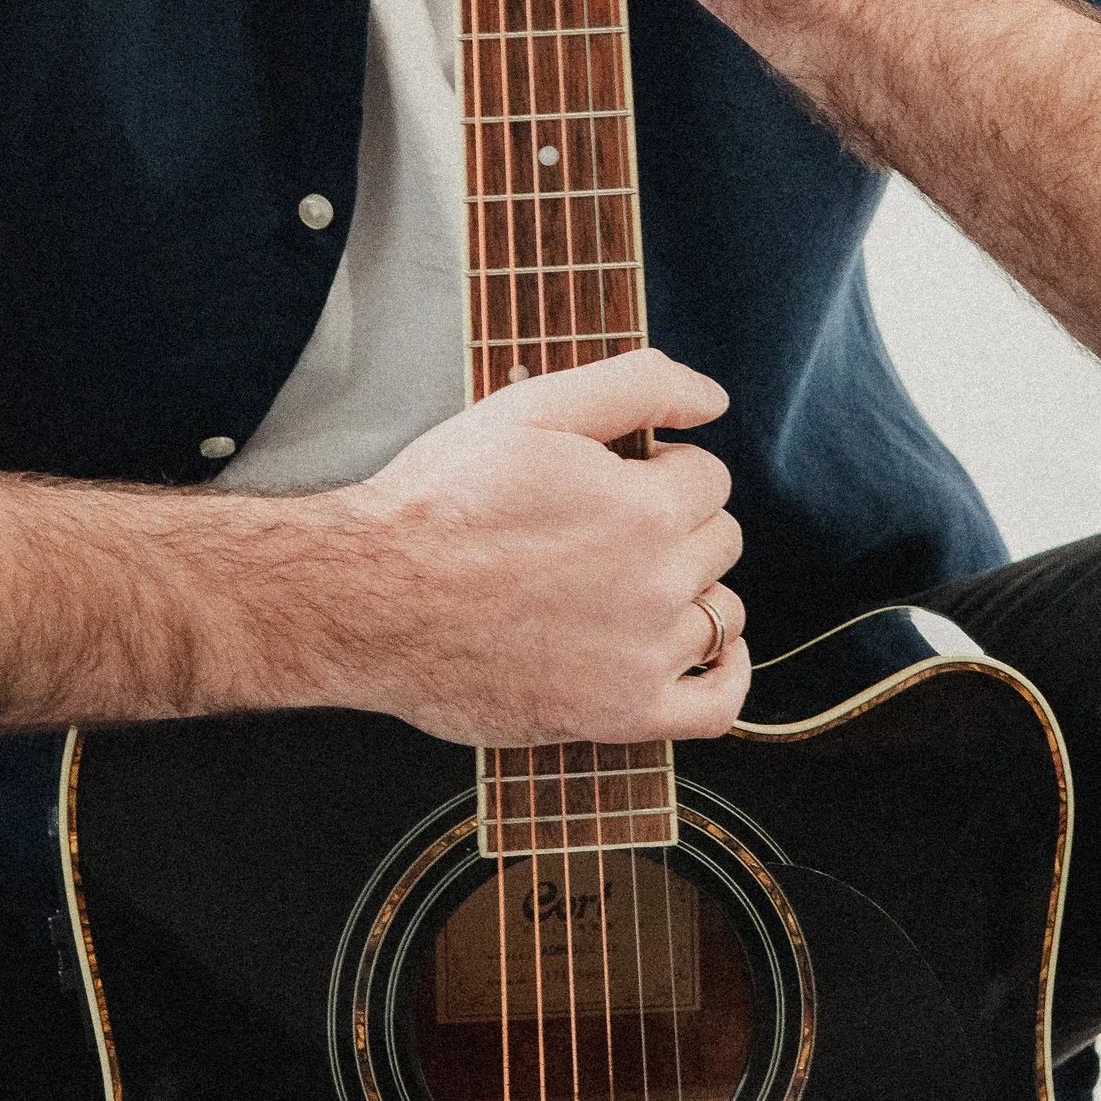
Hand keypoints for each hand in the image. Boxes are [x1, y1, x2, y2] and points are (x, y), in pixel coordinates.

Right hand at [317, 348, 746, 750]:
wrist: (372, 599)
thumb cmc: (441, 503)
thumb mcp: (531, 411)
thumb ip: (637, 386)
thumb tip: (714, 399)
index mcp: (644, 509)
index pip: (710, 478)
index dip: (662, 471)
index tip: (617, 482)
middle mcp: (657, 585)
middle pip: (720, 541)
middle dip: (676, 525)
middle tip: (603, 532)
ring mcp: (644, 656)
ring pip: (722, 612)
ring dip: (691, 592)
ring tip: (626, 586)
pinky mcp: (622, 714)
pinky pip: (717, 707)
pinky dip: (728, 677)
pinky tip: (711, 656)